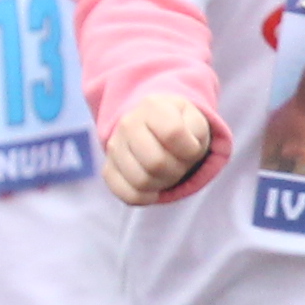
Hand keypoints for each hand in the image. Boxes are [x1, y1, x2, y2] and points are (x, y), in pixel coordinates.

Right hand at [103, 85, 219, 204]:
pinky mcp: (108, 169)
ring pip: (141, 181)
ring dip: (162, 184)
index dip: (190, 149)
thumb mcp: (196, 121)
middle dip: (176, 170)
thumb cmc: (181, 126)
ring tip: (166, 173)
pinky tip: (153, 188)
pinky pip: (127, 195)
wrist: (155, 126)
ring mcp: (114, 147)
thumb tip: (185, 152)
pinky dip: (146, 197)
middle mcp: (127, 124)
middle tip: (179, 164)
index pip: (172, 134)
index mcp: (152, 107)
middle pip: (156, 162)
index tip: (192, 148)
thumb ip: (196, 132)